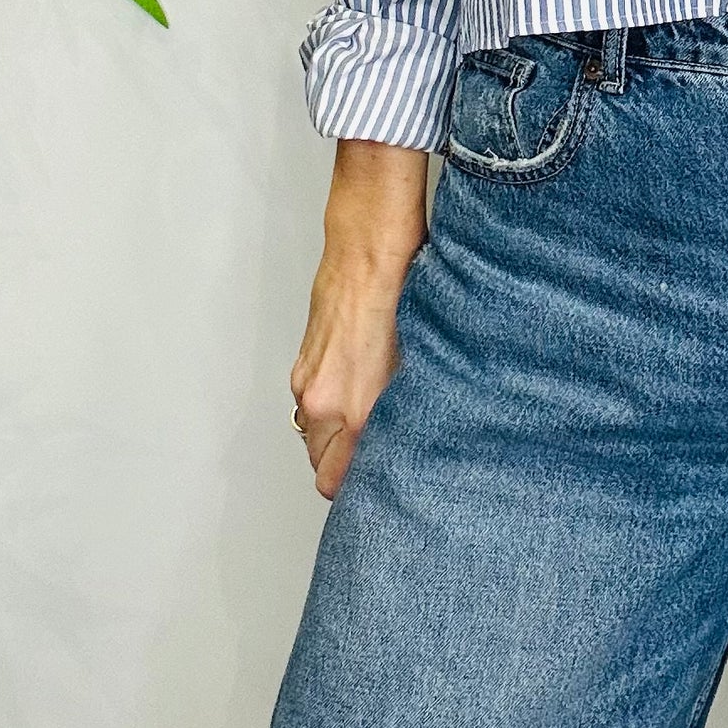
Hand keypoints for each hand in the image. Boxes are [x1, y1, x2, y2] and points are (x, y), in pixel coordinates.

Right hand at [290, 136, 429, 499]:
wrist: (370, 237)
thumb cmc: (403, 287)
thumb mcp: (423, 359)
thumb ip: (412, 410)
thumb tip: (422, 442)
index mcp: (356, 406)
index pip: (338, 483)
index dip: (363, 490)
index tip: (386, 489)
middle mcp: (323, 399)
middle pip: (322, 467)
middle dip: (348, 470)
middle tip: (385, 461)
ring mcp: (308, 378)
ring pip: (315, 436)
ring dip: (337, 439)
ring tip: (375, 425)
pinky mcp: (303, 358)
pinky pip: (310, 406)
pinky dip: (329, 409)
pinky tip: (359, 391)